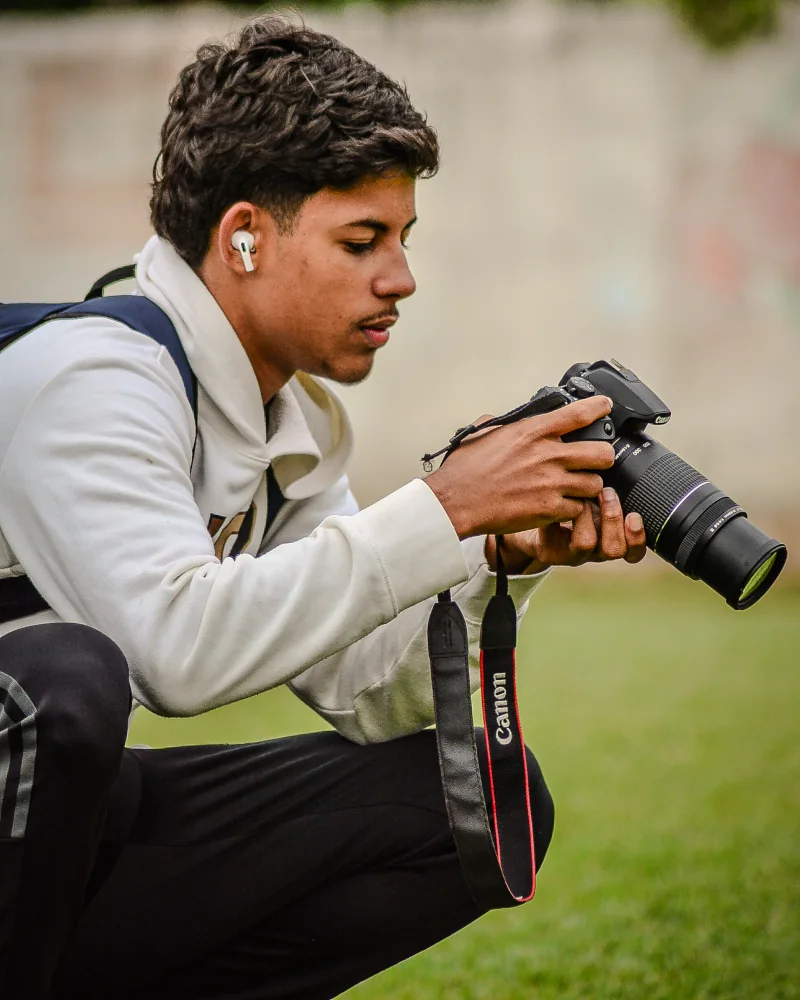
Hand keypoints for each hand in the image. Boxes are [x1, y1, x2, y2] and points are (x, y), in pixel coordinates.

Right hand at [426, 397, 615, 539]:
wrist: (456, 502)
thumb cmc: (464, 470)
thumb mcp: (482, 434)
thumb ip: (502, 424)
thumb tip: (504, 420)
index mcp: (533, 432)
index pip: (579, 413)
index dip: (599, 408)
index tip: (605, 407)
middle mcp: (548, 455)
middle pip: (602, 453)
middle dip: (602, 457)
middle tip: (594, 461)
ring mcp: (552, 484)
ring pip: (596, 484)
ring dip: (588, 486)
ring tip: (576, 487)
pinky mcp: (549, 509)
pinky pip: (578, 508)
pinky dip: (572, 508)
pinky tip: (561, 506)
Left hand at [485, 488, 646, 573]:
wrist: (534, 522)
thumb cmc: (569, 503)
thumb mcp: (593, 495)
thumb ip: (608, 483)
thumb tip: (617, 451)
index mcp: (610, 537)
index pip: (634, 550)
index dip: (638, 536)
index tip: (635, 515)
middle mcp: (595, 549)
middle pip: (615, 549)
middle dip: (612, 518)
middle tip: (606, 492)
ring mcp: (571, 552)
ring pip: (587, 543)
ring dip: (586, 516)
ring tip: (579, 494)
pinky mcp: (549, 550)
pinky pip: (554, 537)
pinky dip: (555, 513)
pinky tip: (550, 497)